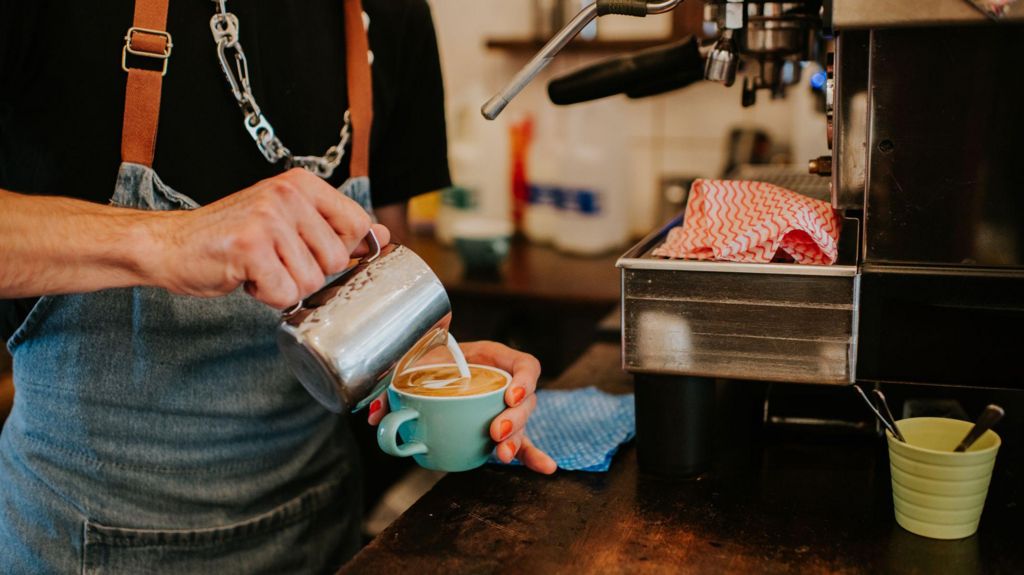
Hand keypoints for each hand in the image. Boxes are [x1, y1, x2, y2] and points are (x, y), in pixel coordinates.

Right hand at [143, 168, 389, 308]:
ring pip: (311, 281)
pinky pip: (284, 293)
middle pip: (335, 260)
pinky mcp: (250, 247)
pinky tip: (246, 277)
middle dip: (308, 273)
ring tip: (258, 267)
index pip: (357, 224)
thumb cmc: (231, 237)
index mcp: (302, 184)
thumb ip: (333, 227)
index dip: (341, 250)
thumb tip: (382, 235)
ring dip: (284, 285)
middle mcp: (287, 195)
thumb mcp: (288, 221)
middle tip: (275, 260)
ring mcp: (268, 219)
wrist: (170, 245)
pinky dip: (266, 296)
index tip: (311, 252)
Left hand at [368, 341, 557, 474]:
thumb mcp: (412, 362)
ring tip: (502, 454)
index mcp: (492, 357)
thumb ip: (394, 383)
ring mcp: (503, 407)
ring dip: (518, 441)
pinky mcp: (499, 429)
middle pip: (526, 400)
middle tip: (495, 431)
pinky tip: (544, 468)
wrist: (422, 366)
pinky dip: (532, 456)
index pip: (524, 364)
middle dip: (515, 419)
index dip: (525, 379)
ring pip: (523, 424)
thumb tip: (376, 414)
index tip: (510, 395)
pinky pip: (520, 442)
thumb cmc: (424, 359)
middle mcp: (504, 381)